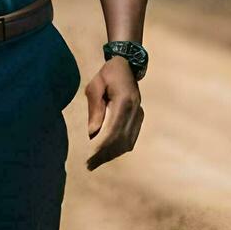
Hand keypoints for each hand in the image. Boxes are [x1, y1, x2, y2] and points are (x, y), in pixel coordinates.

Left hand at [83, 56, 143, 170]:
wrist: (127, 65)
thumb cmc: (108, 74)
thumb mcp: (95, 86)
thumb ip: (95, 109)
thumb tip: (92, 133)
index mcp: (123, 101)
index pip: (113, 130)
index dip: (101, 146)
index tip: (90, 156)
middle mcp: (135, 110)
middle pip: (121, 140)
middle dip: (105, 154)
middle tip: (90, 164)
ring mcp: (140, 114)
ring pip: (128, 141)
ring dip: (113, 153)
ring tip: (97, 161)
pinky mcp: (140, 117)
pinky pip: (132, 137)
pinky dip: (120, 147)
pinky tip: (109, 152)